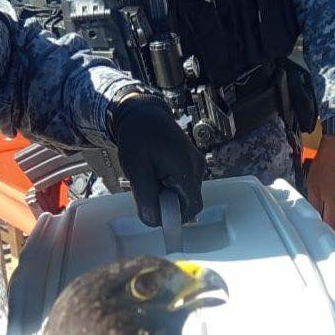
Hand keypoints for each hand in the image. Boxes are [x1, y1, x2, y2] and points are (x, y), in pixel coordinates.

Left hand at [113, 96, 204, 227]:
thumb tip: (153, 221)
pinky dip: (172, 186)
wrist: (142, 113)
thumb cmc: (137, 137)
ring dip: (170, 195)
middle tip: (150, 192)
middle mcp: (197, 166)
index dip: (176, 216)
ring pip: (187, 194)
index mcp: (186, 168)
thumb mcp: (136, 167)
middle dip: (171, 204)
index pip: (193, 206)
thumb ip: (146, 195)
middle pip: (190, 201)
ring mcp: (196, 164)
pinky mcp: (192, 162)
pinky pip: (186, 184)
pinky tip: (158, 174)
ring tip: (152, 179)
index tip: (158, 213)